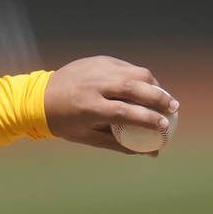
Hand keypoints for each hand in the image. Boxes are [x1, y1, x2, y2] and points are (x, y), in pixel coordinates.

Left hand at [43, 56, 178, 154]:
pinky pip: (127, 67)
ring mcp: (98, 69)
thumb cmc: (65, 123)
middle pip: (134, 88)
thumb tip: (151, 153)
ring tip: (163, 98)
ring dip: (153, 85)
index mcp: (88, 107)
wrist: (39, 98)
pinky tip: (146, 88)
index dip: (148, 119)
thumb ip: (120, 144)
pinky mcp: (100, 60)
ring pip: (135, 73)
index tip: (164, 127)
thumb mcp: (88, 137)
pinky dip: (140, 78)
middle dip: (159, 97)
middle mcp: (95, 84)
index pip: (125, 112)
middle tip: (174, 108)